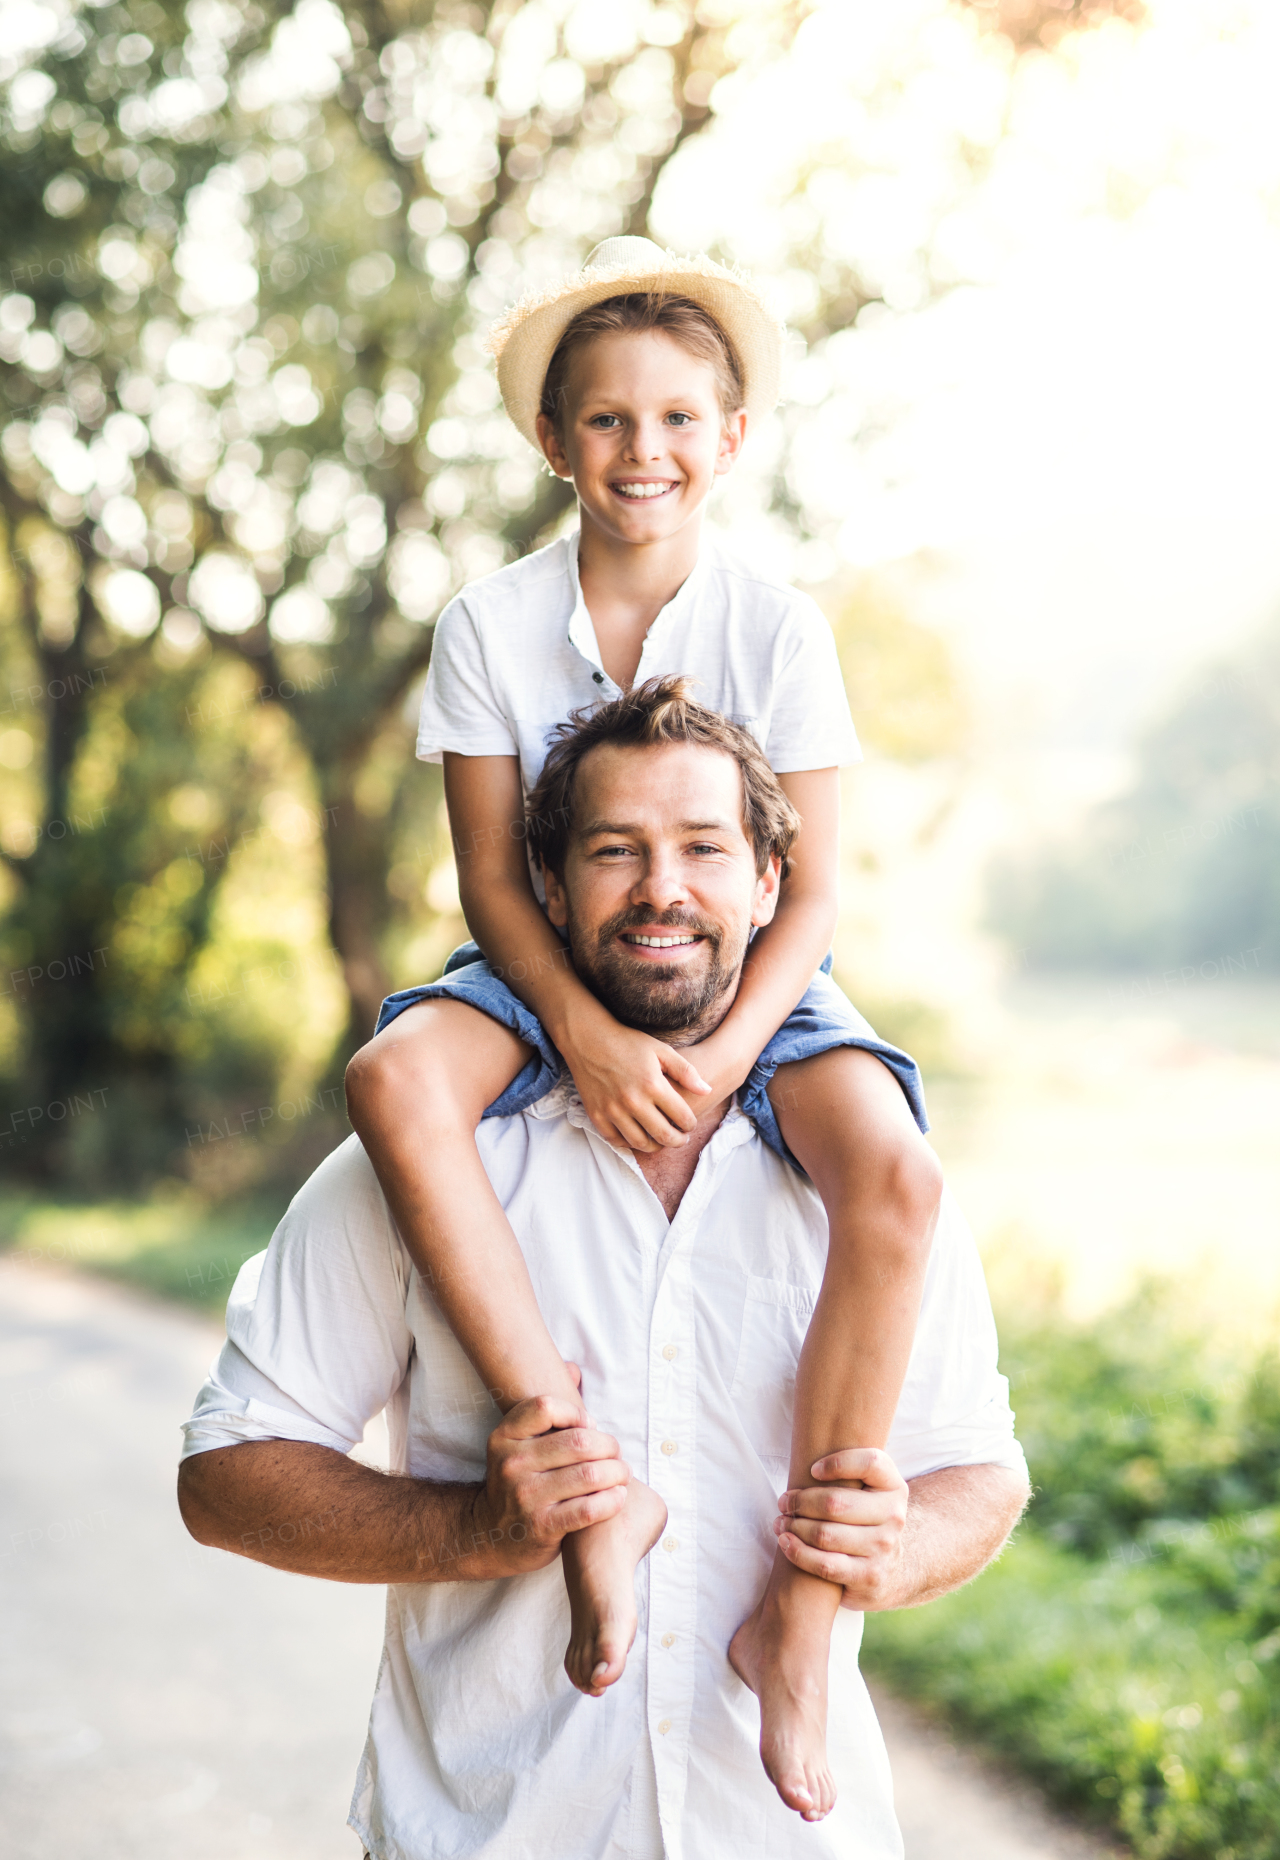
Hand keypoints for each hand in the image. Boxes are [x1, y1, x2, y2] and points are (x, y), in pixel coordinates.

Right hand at [471, 1395, 630, 1574]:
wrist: (492, 1534)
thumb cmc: (518, 1480)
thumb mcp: (516, 1443)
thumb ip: (543, 1407)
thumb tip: (572, 1369)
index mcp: (504, 1437)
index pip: (547, 1406)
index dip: (576, 1413)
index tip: (588, 1427)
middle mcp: (512, 1464)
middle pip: (579, 1442)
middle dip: (608, 1445)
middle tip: (616, 1453)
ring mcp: (526, 1497)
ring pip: (590, 1474)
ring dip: (617, 1472)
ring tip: (622, 1473)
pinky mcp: (543, 1527)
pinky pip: (590, 1508)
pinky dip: (612, 1500)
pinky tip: (618, 1496)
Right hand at [559, 997, 709, 1151]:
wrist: (588, 1039)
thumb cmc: (627, 1042)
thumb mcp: (660, 1050)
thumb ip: (685, 1071)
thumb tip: (707, 1090)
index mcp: (653, 1085)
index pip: (682, 1117)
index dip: (691, 1124)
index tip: (690, 1124)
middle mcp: (633, 1101)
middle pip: (664, 1136)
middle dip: (678, 1141)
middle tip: (681, 1139)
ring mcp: (613, 1110)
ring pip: (641, 1143)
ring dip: (656, 1146)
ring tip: (661, 1140)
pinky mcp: (596, 1115)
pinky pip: (616, 1140)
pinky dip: (629, 1143)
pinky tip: (638, 1136)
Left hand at [773, 1447, 910, 1610]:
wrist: (889, 1567)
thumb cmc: (864, 1517)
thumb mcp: (868, 1490)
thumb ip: (850, 1469)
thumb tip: (806, 1439)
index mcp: (895, 1486)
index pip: (870, 1462)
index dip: (837, 1463)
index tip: (812, 1469)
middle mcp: (895, 1516)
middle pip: (835, 1503)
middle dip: (800, 1501)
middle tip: (783, 1502)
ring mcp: (884, 1548)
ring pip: (825, 1534)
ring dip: (794, 1526)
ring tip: (780, 1521)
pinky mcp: (870, 1576)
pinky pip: (825, 1564)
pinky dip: (798, 1551)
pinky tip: (785, 1541)